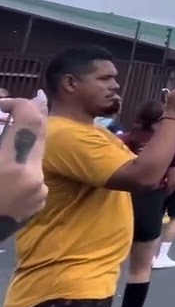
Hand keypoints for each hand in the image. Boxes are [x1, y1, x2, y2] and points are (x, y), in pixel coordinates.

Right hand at [0, 98, 49, 236]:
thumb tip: (4, 111)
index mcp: (9, 164)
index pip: (29, 118)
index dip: (18, 104)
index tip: (3, 105)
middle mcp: (31, 176)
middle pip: (39, 133)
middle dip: (26, 119)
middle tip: (12, 109)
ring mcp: (38, 191)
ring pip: (35, 155)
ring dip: (21, 145)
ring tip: (3, 149)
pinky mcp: (39, 202)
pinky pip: (33, 175)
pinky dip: (21, 167)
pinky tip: (6, 176)